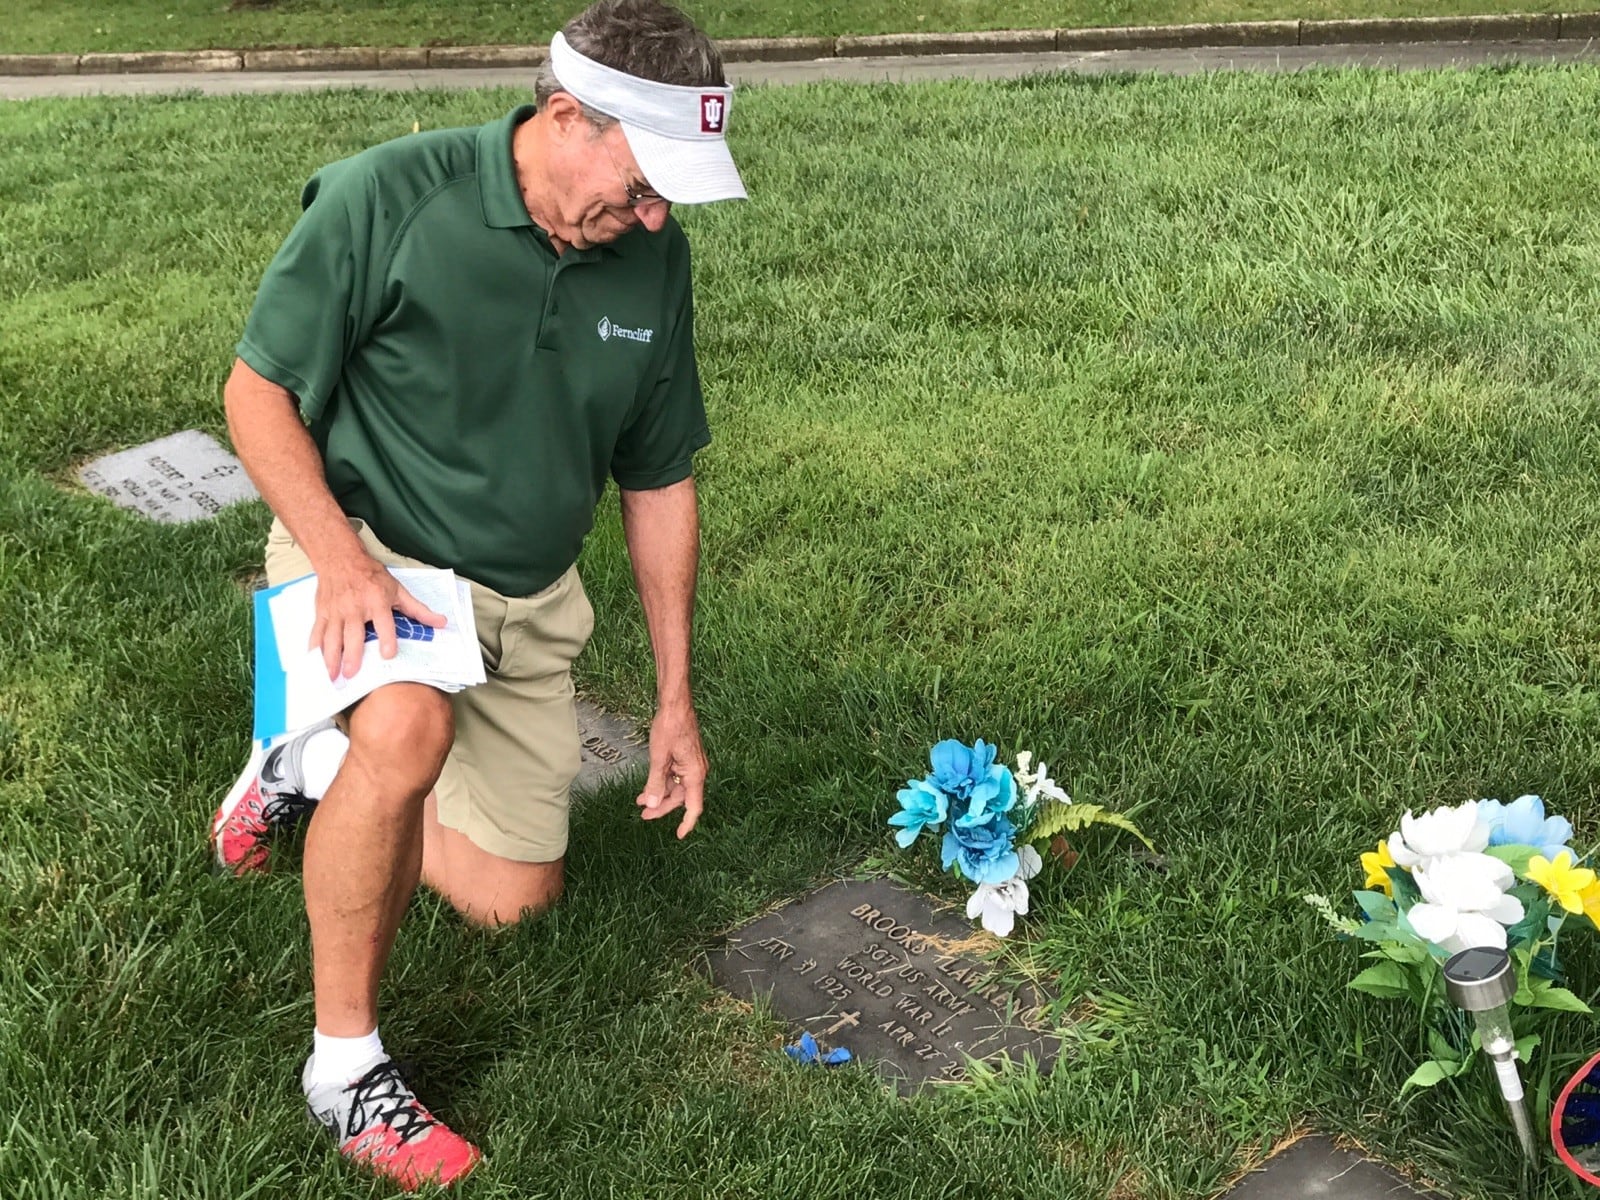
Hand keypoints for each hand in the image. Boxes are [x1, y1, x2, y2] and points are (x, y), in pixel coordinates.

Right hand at [309, 552, 446, 679]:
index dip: (387, 638)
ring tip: (331, 676)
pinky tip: (313, 663)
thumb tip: (441, 622)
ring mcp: (336, 611)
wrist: (340, 558)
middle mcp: (355, 607)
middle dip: (351, 654)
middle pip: (353, 634)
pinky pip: (317, 633)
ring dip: (330, 658)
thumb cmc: (371, 575)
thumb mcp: (397, 589)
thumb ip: (418, 610)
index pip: (384, 622)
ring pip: (332, 637)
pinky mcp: (322, 613)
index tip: (388, 654)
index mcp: (377, 601)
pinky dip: (314, 648)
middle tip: (351, 674)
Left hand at [635, 703, 707, 838]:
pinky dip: (661, 782)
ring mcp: (691, 764)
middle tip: (644, 814)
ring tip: (640, 800)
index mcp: (695, 774)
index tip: (678, 835)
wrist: (675, 704)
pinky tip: (648, 785)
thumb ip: (655, 782)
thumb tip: (651, 804)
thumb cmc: (670, 727)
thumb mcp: (659, 757)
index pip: (693, 807)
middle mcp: (696, 771)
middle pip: (681, 798)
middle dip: (662, 806)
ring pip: (676, 787)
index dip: (687, 823)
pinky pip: (674, 776)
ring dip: (659, 794)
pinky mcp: (685, 757)